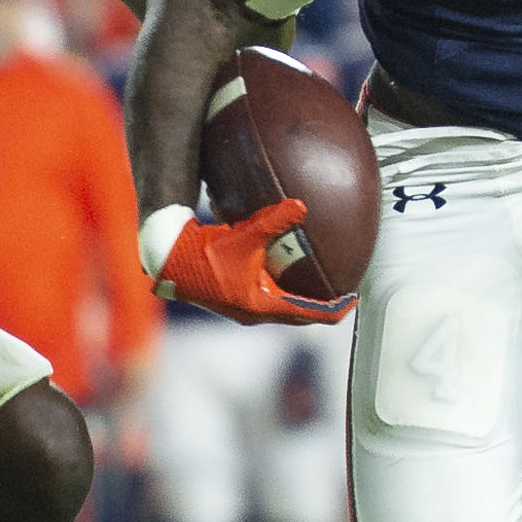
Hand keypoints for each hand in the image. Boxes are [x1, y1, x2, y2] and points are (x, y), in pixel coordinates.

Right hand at [146, 199, 353, 325]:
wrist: (167, 260)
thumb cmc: (202, 253)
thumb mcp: (242, 236)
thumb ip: (273, 221)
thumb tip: (302, 205)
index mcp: (262, 306)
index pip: (312, 315)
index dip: (337, 309)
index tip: (354, 299)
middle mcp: (254, 313)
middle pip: (300, 316)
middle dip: (322, 306)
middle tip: (342, 291)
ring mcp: (243, 308)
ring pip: (283, 308)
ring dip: (301, 298)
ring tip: (319, 282)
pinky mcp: (233, 299)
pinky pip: (267, 297)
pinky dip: (283, 288)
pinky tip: (283, 267)